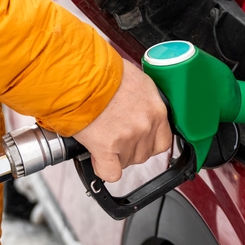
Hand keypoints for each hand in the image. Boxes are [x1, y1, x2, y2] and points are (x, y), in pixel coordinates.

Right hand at [72, 60, 172, 182]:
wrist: (81, 74)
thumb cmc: (103, 72)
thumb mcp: (136, 80)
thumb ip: (144, 101)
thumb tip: (141, 110)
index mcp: (156, 110)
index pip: (163, 141)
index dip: (147, 142)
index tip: (137, 138)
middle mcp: (146, 126)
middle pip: (144, 154)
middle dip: (129, 148)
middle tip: (114, 133)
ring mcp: (128, 138)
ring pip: (126, 162)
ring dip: (115, 155)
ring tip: (102, 136)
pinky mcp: (107, 148)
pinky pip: (111, 173)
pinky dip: (104, 168)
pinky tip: (98, 156)